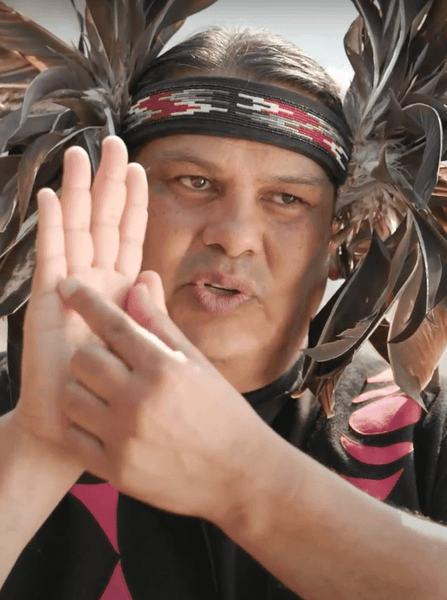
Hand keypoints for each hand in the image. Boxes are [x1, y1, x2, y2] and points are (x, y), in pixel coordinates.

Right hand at [13, 137, 147, 462]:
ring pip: (76, 230)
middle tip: (112, 142)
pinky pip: (51, 256)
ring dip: (79, 192)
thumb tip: (152, 273)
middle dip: (107, 183)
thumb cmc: (109, 387)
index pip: (130, 237)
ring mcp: (69, 288)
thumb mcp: (138, 343)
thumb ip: (146, 308)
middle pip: (103, 222)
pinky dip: (53, 227)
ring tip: (80, 153)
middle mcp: (93, 282)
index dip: (135, 203)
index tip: (140, 169)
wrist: (72, 424)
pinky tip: (54, 197)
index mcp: (119, 289)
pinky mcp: (47, 301)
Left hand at [56, 276, 267, 521]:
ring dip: (82, 389)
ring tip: (106, 395)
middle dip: (90, 354)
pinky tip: (105, 423)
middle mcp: (140, 401)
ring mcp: (124, 438)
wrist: (238, 472)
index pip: (113, 324)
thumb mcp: (197, 362)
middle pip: (82, 359)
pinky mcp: (115, 469)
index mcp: (164, 369)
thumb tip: (138, 282)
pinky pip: (74, 436)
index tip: (68, 286)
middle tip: (108, 363)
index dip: (86, 300)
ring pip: (70, 397)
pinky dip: (82, 425)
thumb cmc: (221, 411)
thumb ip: (160, 324)